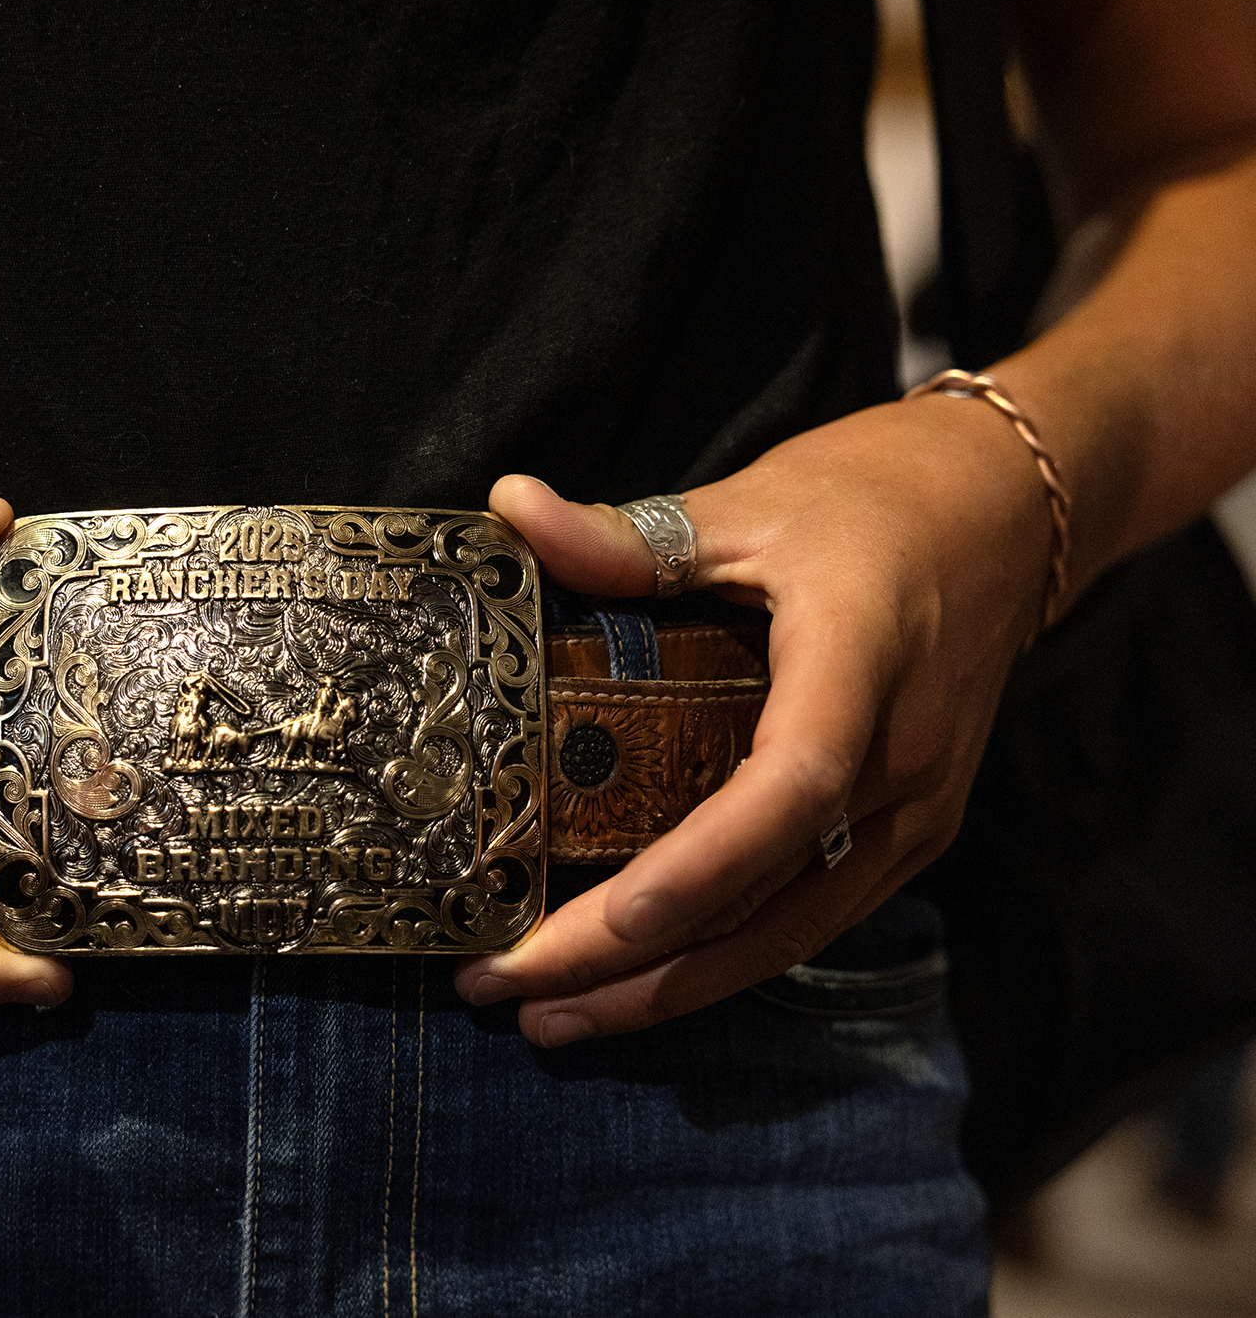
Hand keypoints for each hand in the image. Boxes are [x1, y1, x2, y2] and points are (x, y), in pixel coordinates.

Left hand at [455, 394, 1055, 1042]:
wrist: (1008, 509)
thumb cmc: (875, 498)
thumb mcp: (748, 502)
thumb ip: (626, 537)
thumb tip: (508, 507)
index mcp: (860, 664)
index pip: (791, 784)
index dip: (700, 864)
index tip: (602, 923)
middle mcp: (902, 759)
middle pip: (771, 896)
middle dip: (637, 963)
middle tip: (508, 990)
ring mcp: (916, 810)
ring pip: (790, 934)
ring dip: (671, 989)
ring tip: (552, 1019)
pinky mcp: (910, 830)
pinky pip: (812, 918)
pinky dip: (722, 959)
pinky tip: (639, 982)